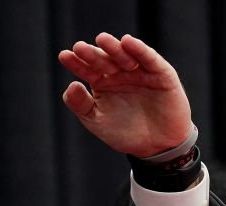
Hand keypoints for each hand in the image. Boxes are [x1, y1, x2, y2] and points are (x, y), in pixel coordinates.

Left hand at [59, 32, 191, 157]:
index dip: (76, 63)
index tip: (64, 56)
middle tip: (79, 47)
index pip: (87, 70)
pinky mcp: (161, 73)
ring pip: (125, 56)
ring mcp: (140, 72)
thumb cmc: (125, 133)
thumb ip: (81, 105)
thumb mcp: (97, 121)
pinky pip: (150, 59)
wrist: (156, 147)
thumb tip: (70, 85)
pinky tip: (127, 42)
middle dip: (92, 54)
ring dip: (113, 48)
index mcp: (103, 83)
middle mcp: (120, 73)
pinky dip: (139, 49)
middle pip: (104, 60)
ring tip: (101, 39)